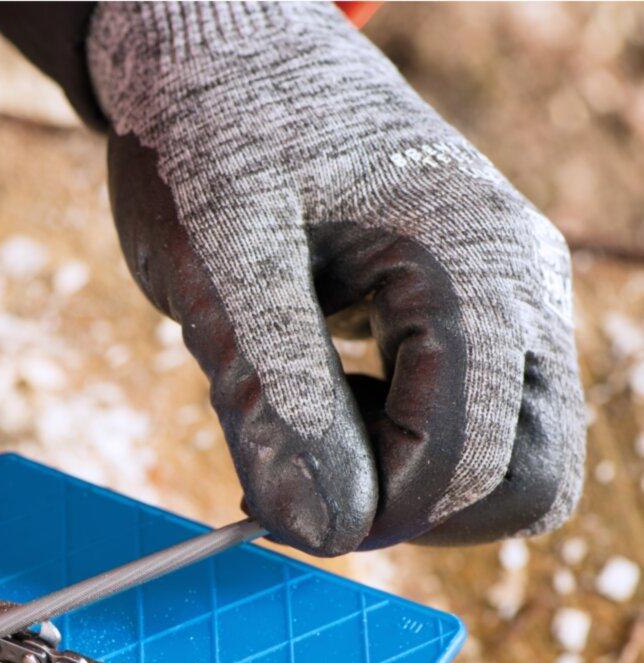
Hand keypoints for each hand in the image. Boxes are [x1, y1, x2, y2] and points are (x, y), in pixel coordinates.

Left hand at [88, 1, 584, 554]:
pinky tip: (326, 396)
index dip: (371, 510)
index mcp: (471, 259)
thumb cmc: (212, 144)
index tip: (271, 497)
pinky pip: (482, 423)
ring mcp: (514, 297)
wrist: (221, 59)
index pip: (471, 456)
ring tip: (307, 415)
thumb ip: (273, 397)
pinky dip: (406, 445)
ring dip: (410, 480)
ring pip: (514, 459)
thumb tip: (320, 529)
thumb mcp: (221, 268)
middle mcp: (520, 282)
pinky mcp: (482, 313)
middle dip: (406, 506)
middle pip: (525, 477)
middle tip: (291, 468)